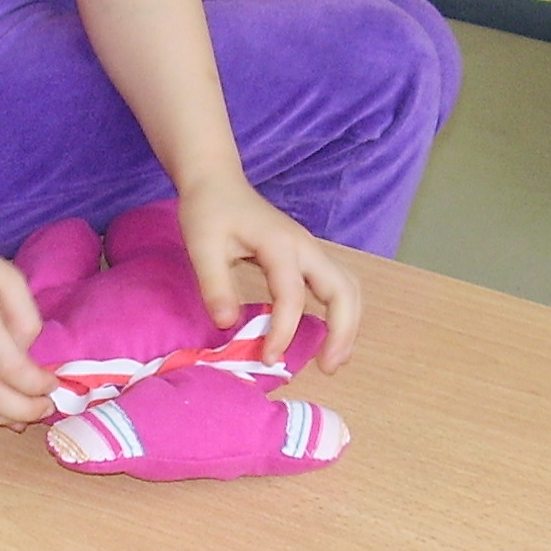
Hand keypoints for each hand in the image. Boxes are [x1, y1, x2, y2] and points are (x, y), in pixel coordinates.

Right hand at [0, 225, 57, 426]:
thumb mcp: (7, 276)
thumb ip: (26, 317)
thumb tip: (28, 359)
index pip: (10, 367)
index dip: (37, 384)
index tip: (53, 384)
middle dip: (24, 410)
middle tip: (46, 408)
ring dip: (4, 419)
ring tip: (28, 415)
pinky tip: (3, 410)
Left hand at [177, 176, 359, 371]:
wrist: (218, 183)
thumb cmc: (209, 212)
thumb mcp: (201, 246)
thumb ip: (214, 284)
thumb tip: (226, 324)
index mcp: (280, 244)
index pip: (292, 294)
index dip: (284, 330)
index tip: (268, 359)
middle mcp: (305, 247)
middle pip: (343, 289)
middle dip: (342, 331)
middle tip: (327, 367)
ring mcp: (310, 250)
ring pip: (348, 287)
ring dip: (348, 324)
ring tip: (333, 359)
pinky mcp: (307, 257)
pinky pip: (338, 286)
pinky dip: (341, 313)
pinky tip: (329, 337)